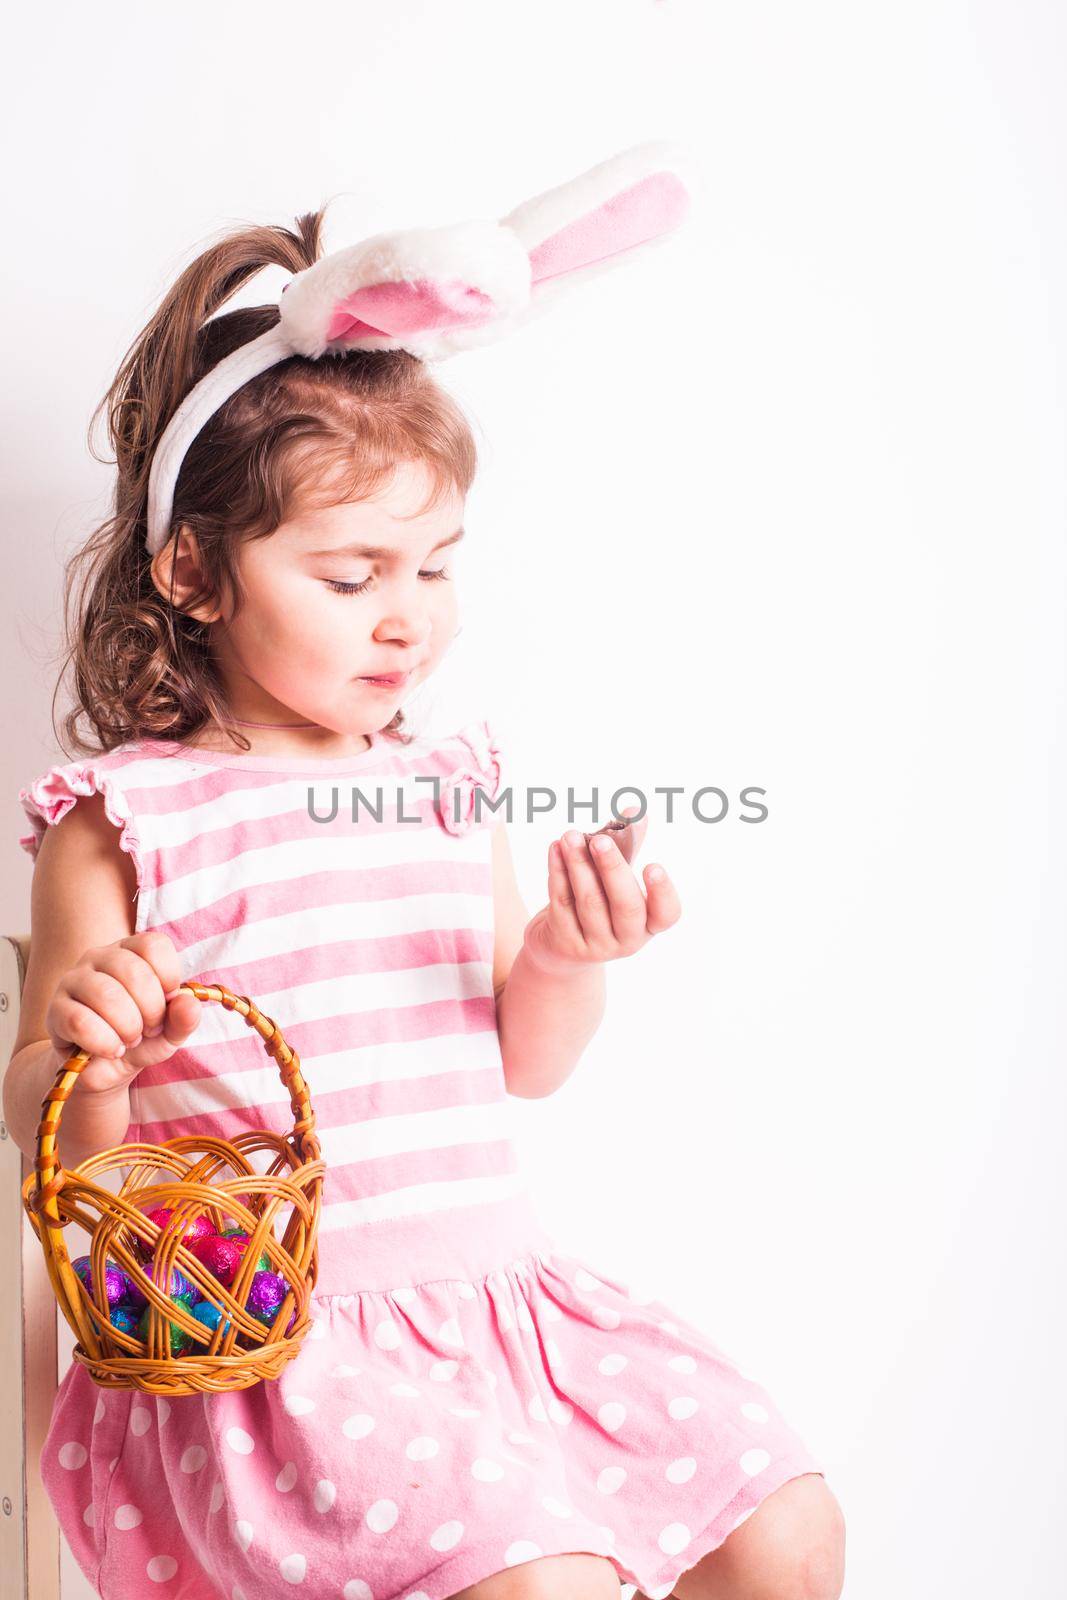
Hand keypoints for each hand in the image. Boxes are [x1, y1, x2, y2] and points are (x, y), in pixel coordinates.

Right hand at [45, 932, 202, 1095]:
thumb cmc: (140, 1039)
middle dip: (151, 1010)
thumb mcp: (171, 1031)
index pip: (153, 945)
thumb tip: (190, 1004)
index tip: (167, 1004)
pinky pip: (80, 1022)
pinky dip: (104, 1043)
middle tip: (148, 1029)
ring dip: (128, 1027)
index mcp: (131, 951)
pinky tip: (110, 1049)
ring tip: (129, 1040)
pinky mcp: (55, 1009)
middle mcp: (99, 957)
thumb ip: (185, 1018)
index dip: (168, 979)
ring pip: (106, 995)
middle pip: (133, 971)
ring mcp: (73, 980)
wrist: (105, 1069)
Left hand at [522, 808, 680, 977]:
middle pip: (625, 906)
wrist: (562, 944)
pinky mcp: (567, 943)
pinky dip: (558, 873)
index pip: (667, 913)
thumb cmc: (600, 901)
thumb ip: (628, 847)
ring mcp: (597, 945)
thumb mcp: (617, 879)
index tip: (652, 865)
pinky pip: (563, 902)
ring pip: (589, 902)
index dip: (662, 892)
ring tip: (570, 836)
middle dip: (612, 869)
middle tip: (600, 841)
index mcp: (650, 922)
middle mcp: (629, 939)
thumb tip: (634, 811)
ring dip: (579, 864)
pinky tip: (556, 849)